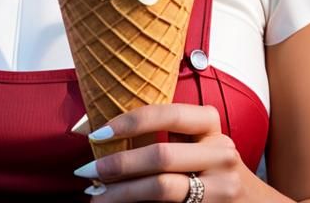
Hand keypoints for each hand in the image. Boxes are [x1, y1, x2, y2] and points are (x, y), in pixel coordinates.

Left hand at [76, 104, 245, 200]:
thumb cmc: (213, 166)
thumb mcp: (199, 142)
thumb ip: (166, 134)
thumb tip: (101, 130)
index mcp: (211, 125)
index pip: (168, 114)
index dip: (131, 121)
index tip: (98, 133)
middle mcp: (220, 153)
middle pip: (161, 156)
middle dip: (118, 164)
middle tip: (87, 170)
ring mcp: (221, 187)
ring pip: (162, 189)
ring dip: (122, 193)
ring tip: (97, 196)